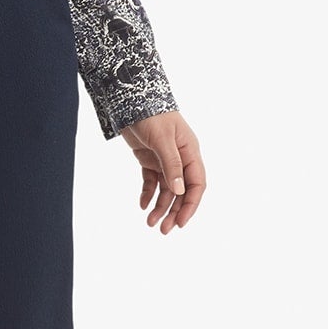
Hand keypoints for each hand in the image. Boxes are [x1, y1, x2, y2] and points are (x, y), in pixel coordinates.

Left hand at [121, 110, 203, 233]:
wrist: (130, 98)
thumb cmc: (151, 114)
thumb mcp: (162, 139)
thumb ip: (171, 164)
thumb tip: (179, 191)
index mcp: (190, 152)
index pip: (197, 184)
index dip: (191, 204)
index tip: (181, 222)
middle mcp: (180, 158)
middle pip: (181, 191)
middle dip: (174, 211)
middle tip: (164, 230)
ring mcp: (164, 159)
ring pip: (166, 190)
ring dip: (160, 207)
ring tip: (150, 223)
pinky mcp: (149, 159)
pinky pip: (151, 182)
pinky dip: (148, 194)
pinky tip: (142, 206)